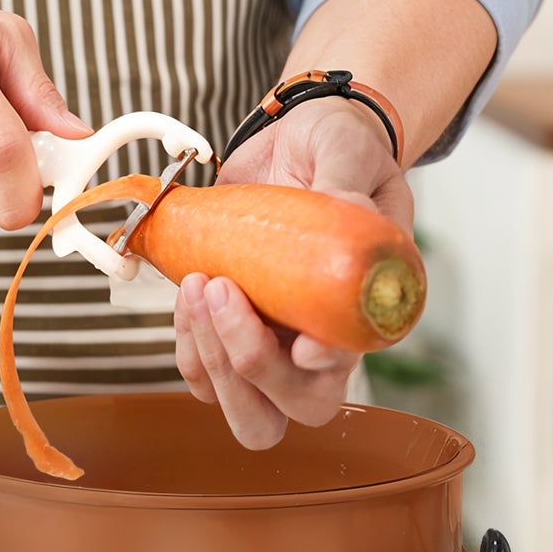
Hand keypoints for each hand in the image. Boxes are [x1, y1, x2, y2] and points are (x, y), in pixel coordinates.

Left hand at [174, 97, 413, 447]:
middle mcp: (320, 341)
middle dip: (248, 364)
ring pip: (241, 404)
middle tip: (222, 290)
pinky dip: (188, 343)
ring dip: (210, 355)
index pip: (348, 366)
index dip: (320, 367)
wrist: (293, 142)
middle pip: (293, 409)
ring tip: (201, 283)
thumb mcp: (347, 152)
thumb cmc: (336, 149)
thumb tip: (342, 207)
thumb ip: (345, 185)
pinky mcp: (229, 334)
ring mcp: (272, 345)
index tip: (300, 343)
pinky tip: (190, 293)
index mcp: (363, 308)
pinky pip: (203, 374)